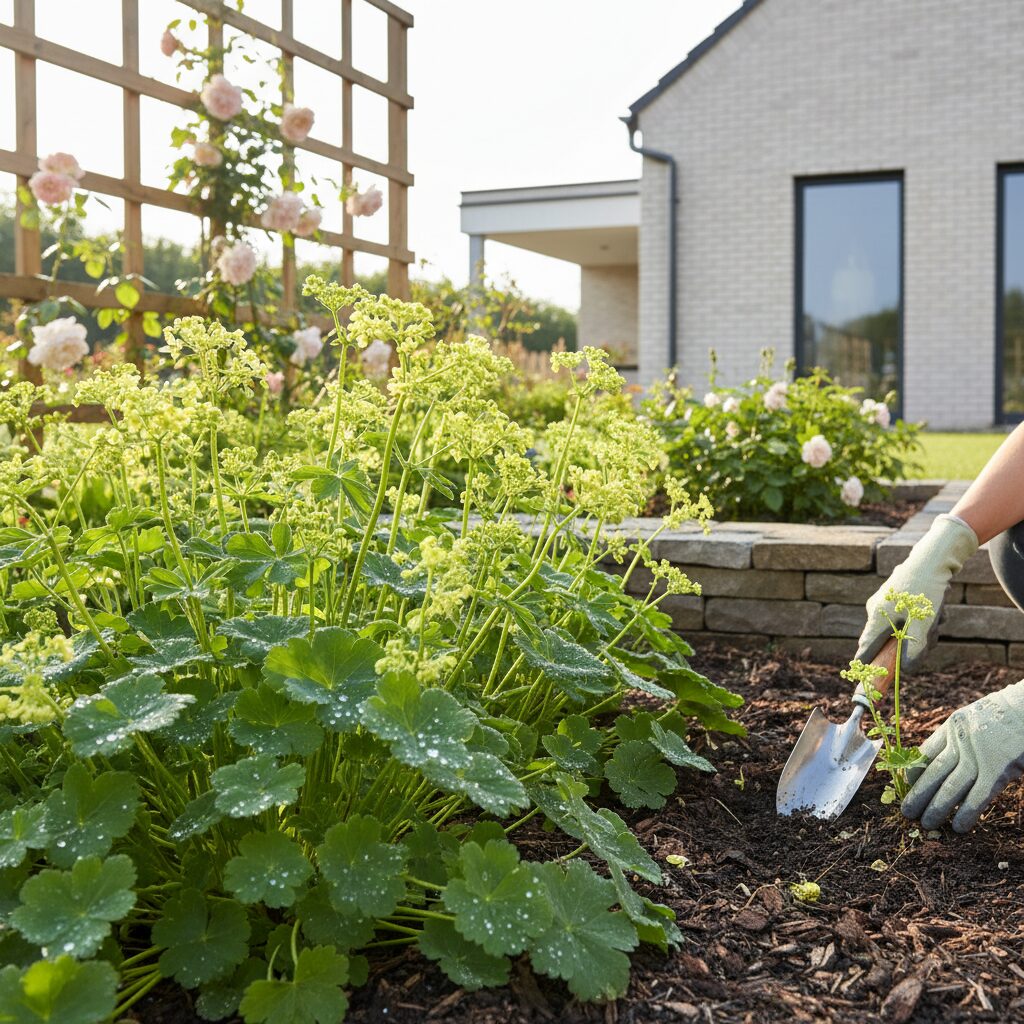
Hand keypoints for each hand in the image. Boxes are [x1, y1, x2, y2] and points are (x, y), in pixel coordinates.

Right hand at [855, 514, 977, 671]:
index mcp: (877, 618)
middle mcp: (876, 610)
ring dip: (923, 627)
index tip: (862, 677)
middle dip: (912, 642)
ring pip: (902, 626)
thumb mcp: (925, 623)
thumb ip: (915, 649)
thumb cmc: (926, 591)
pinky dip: (922, 616)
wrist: (932, 558)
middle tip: (932, 633)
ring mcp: (885, 601)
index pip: (866, 647)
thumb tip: (907, 670)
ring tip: (939, 614)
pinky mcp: (895, 595)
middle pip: (889, 639)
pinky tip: (936, 605)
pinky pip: (907, 615)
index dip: (865, 663)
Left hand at [901, 680, 1023, 831]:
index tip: (906, 785)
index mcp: (953, 727)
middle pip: (933, 773)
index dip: (914, 771)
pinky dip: (966, 814)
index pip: (925, 752)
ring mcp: (978, 757)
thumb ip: (962, 737)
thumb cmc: (1009, 714)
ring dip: (936, 808)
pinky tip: (957, 827)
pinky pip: (977, 797)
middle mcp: (960, 742)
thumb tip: (950, 760)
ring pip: (950, 788)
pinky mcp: (996, 771)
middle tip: (906, 812)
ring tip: (926, 825)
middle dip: (918, 794)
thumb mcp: (976, 718)